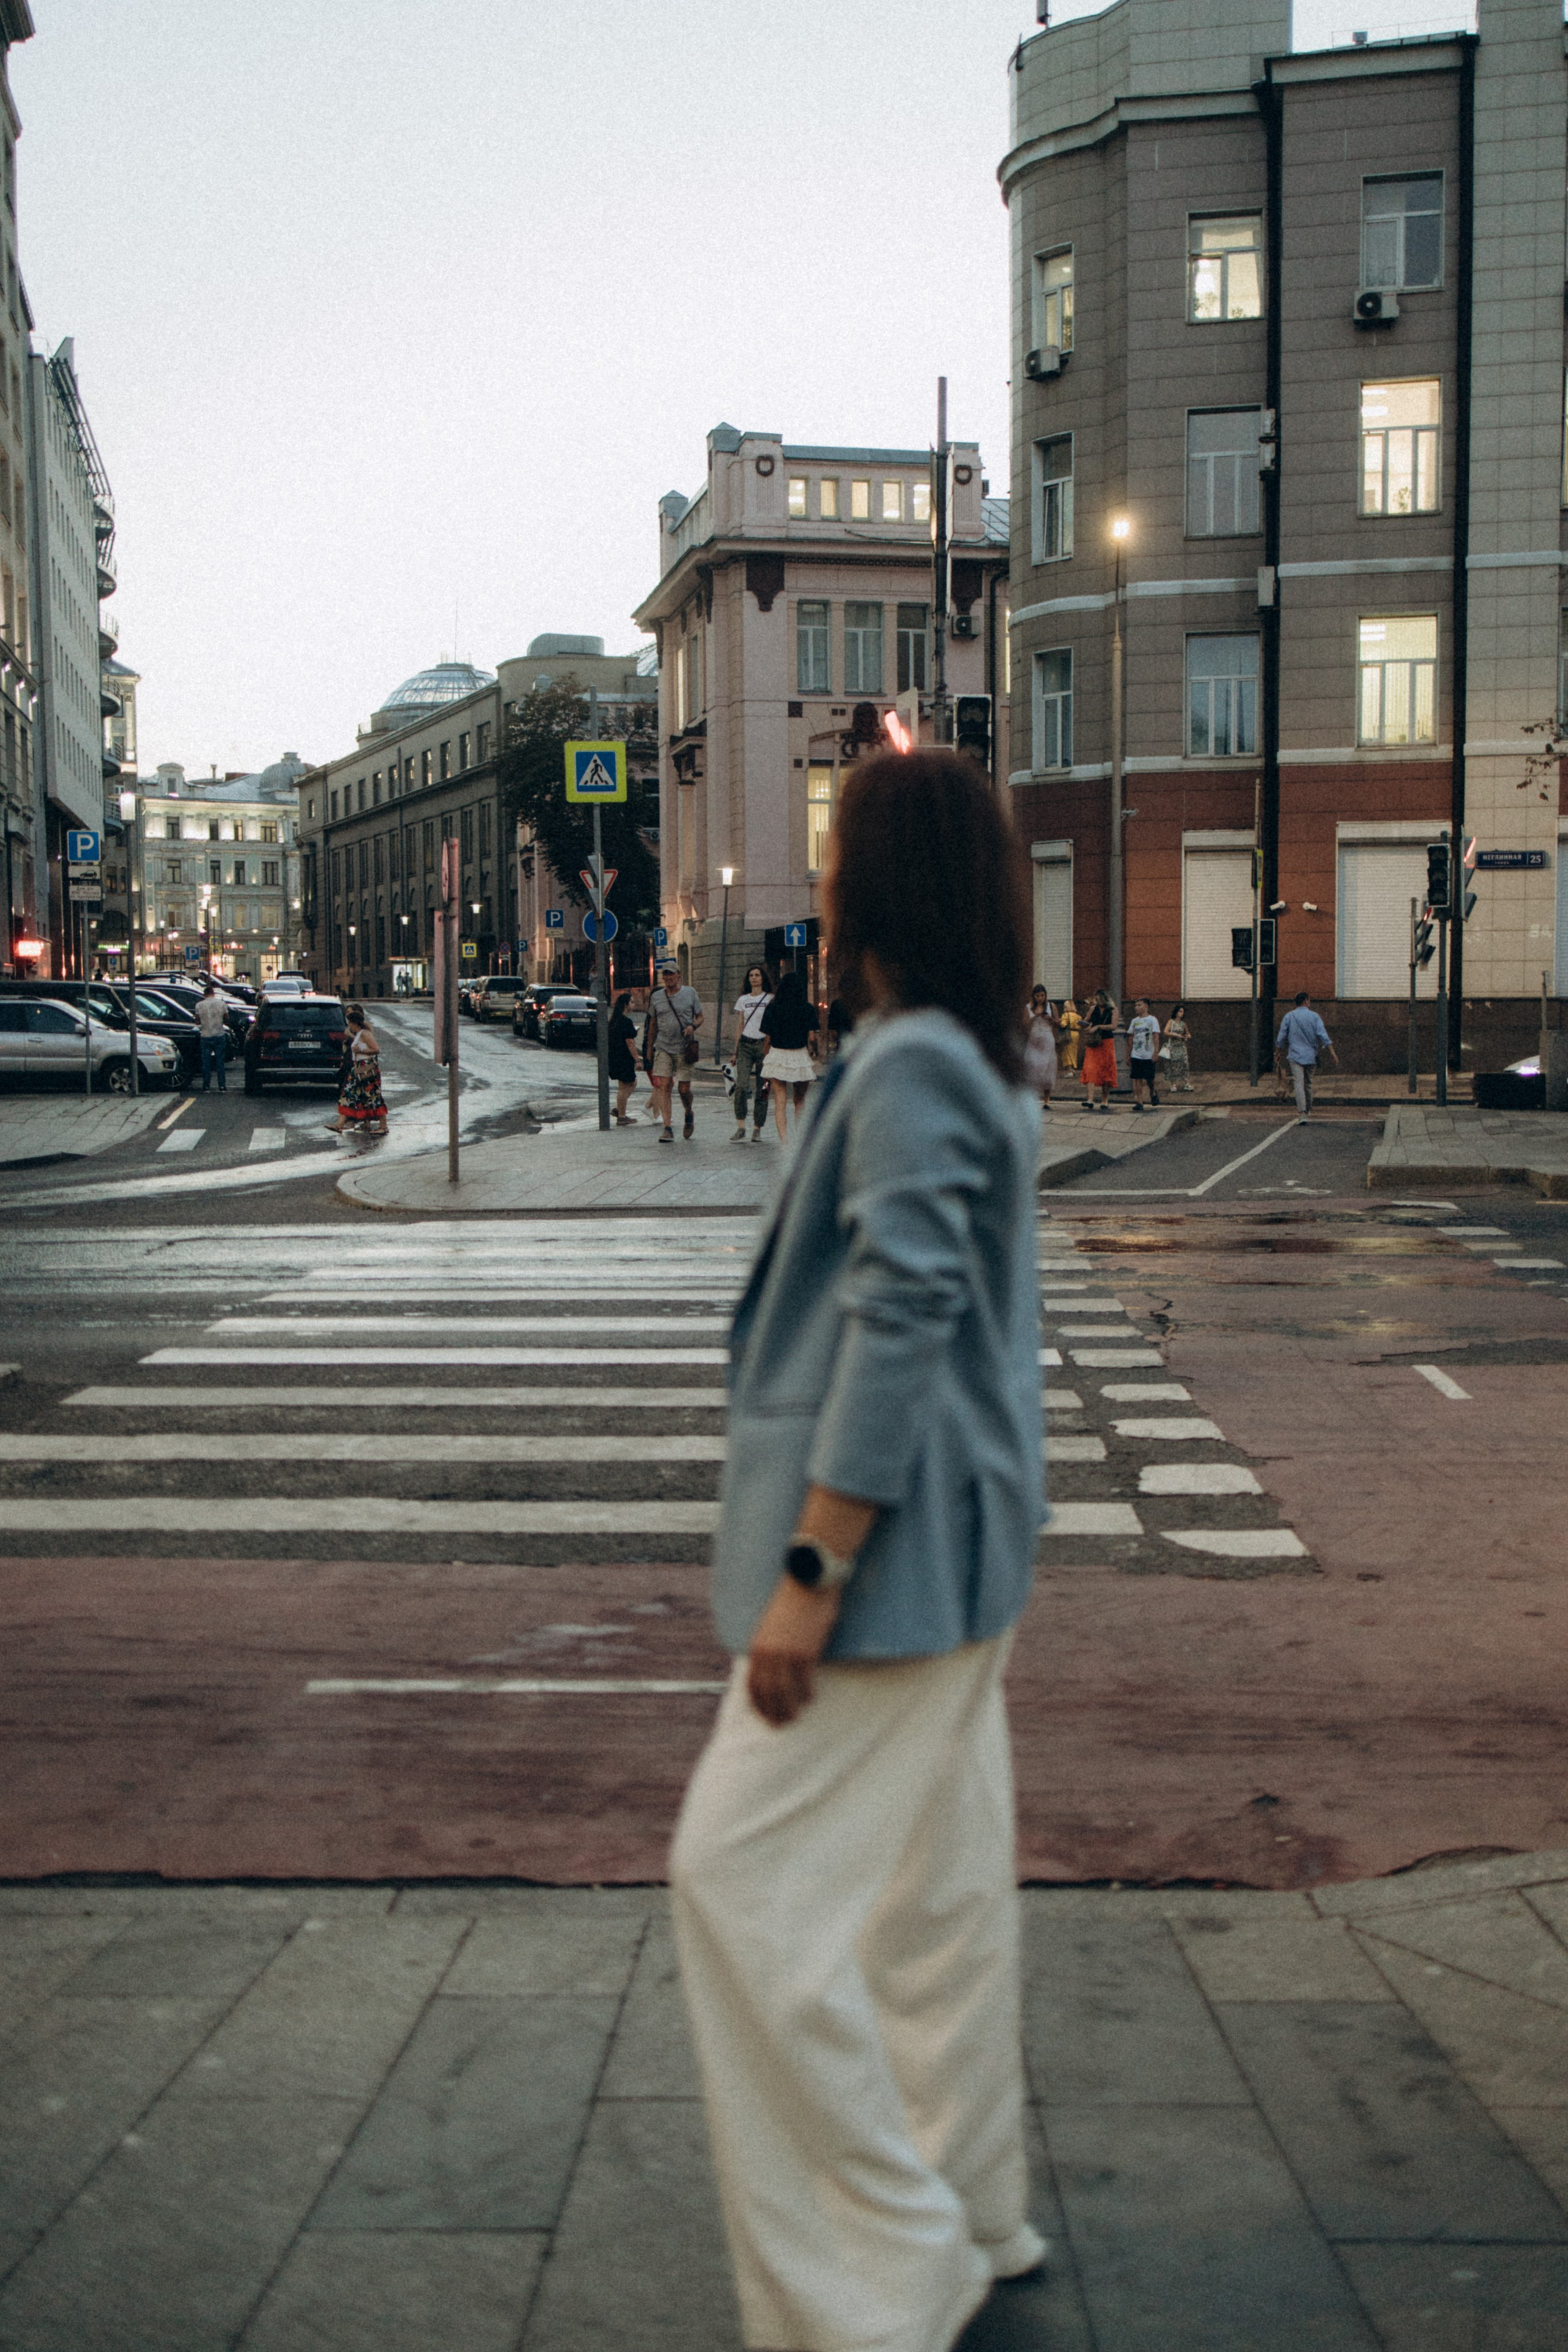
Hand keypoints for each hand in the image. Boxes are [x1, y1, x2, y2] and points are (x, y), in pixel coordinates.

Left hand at [745, 1484, 878, 1725]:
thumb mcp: (773, 1624)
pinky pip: (804, 1681)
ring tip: (794, 1717)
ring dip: (788, 1708)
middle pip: (766, 1692)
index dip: (758, 1703)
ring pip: (783, 1691)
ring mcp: (786, 1653)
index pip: (752, 1684)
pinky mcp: (805, 1652)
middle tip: (780, 1724)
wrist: (808, 1580)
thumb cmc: (794, 1600)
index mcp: (757, 1646)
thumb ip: (771, 1646)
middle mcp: (767, 1653)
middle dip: (772, 1711)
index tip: (764, 1715)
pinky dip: (806, 1693)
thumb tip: (773, 1667)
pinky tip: (810, 1698)